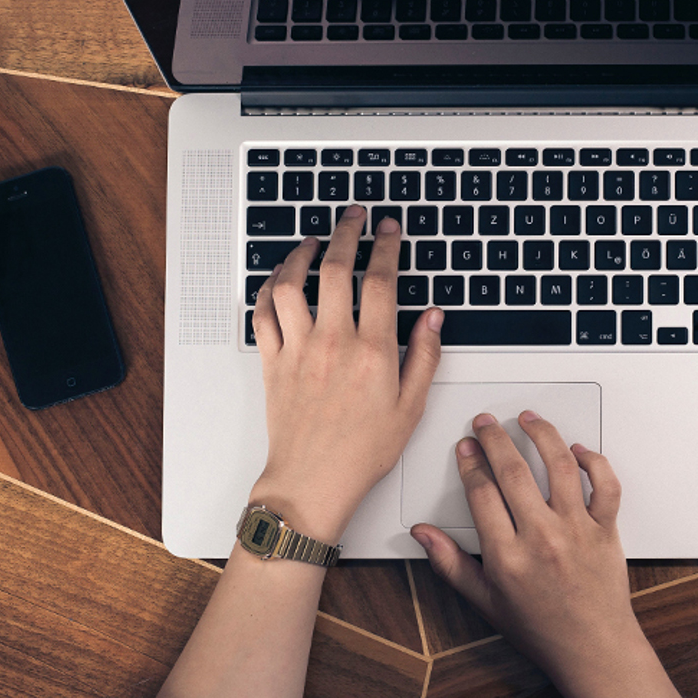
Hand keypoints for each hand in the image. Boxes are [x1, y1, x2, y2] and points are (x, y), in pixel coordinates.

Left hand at [249, 205, 443, 542]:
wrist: (313, 482)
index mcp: (373, 352)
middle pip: (336, 268)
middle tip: (353, 216)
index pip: (381, 281)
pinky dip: (267, 289)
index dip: (386, 246)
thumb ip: (425, 356)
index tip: (388, 229)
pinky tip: (278, 279)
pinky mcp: (272, 361)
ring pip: (291, 283)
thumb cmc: (361, 452)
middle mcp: (333, 342)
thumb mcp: (410, 408)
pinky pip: (262, 313)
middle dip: (347, 232)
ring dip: (300, 254)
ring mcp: (298, 349)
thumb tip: (434, 317)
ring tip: (312, 241)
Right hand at [411, 412, 640, 680]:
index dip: (469, 462)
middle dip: (494, 438)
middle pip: (513, 471)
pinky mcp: (606, 530)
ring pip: (559, 467)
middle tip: (485, 423)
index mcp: (508, 556)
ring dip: (541, 435)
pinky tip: (577, 450)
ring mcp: (577, 531)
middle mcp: (542, 538)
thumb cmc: (541, 628)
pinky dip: (593, 462)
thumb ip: (450, 563)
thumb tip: (422, 534)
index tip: (465, 447)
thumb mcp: (484, 601)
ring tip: (527, 419)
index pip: (481, 492)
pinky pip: (605, 486)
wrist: (595, 652)